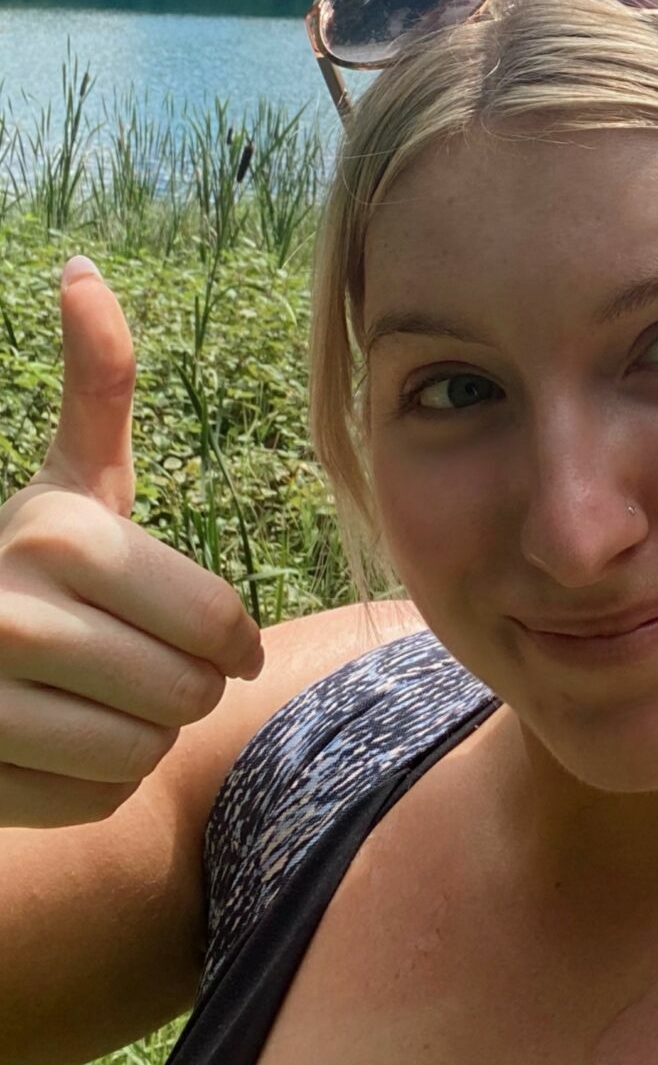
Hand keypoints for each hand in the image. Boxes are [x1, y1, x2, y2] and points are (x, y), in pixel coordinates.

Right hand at [0, 257, 265, 828]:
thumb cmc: (32, 571)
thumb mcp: (73, 482)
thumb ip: (97, 385)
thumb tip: (83, 266)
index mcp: (54, 533)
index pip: (222, 626)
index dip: (228, 643)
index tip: (184, 627)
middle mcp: (5, 612)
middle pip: (188, 694)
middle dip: (177, 688)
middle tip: (121, 662)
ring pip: (144, 753)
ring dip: (134, 737)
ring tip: (82, 698)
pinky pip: (97, 798)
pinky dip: (88, 785)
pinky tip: (46, 745)